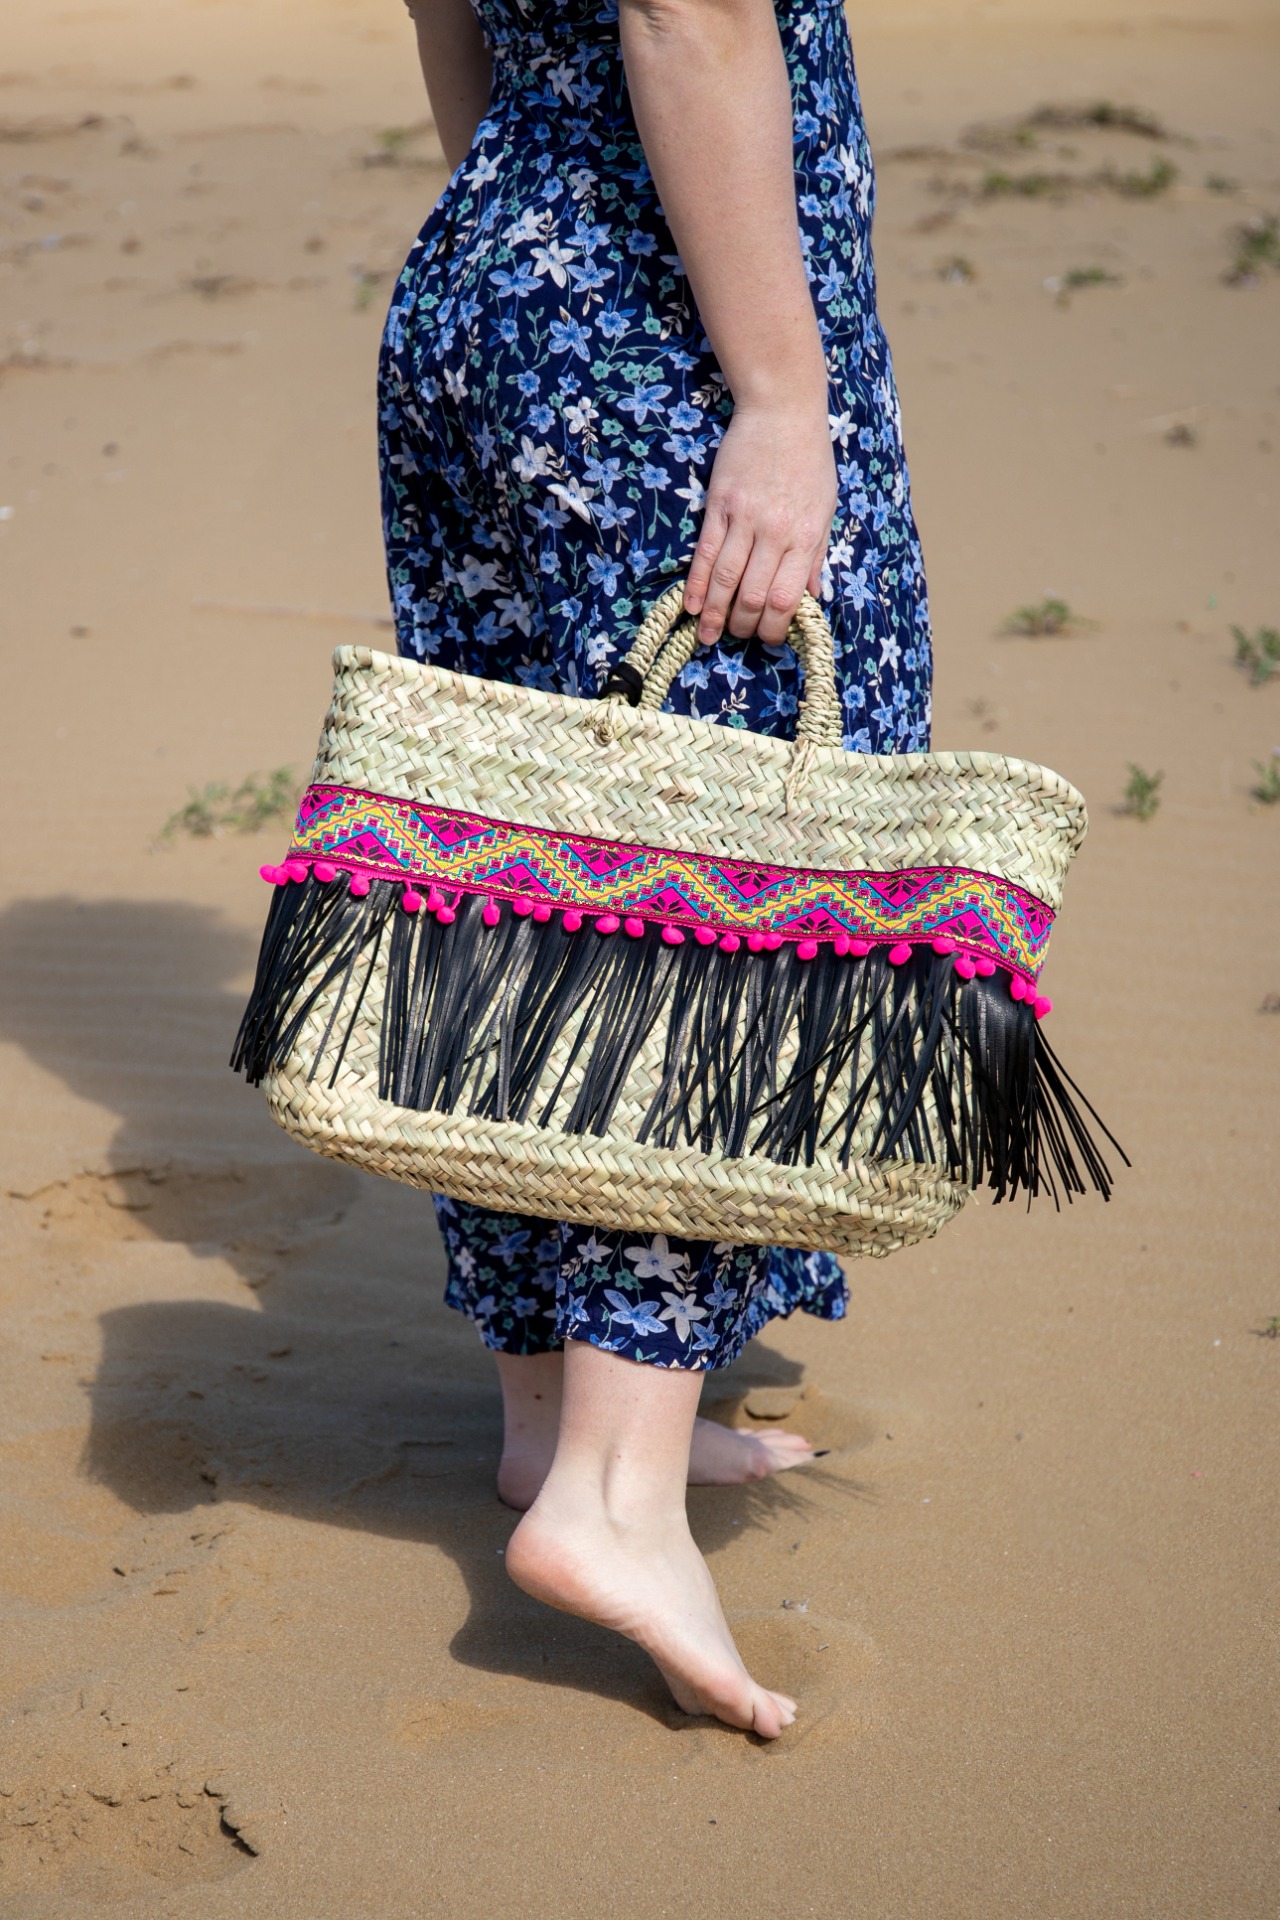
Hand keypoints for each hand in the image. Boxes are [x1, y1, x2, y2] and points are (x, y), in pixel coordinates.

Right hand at [683, 400, 836, 645]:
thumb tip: (811, 598)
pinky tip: (692, 605)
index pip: (787, 600)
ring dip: (715, 615)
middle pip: (753, 596)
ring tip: (708, 635)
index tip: (768, 638)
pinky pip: (705, 553)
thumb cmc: (809, 459)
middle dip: (743, 626)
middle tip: (736, 637)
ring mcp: (744, 519)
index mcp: (805, 537)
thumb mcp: (825, 508)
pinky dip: (697, 584)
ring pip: (725, 580)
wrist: (783, 410)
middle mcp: (775, 532)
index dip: (775, 629)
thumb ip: (816, 555)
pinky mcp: (719, 505)